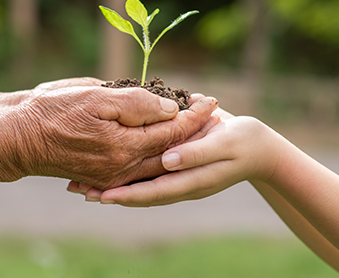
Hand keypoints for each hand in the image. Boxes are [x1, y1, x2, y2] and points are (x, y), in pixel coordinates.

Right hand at [0, 86, 217, 189]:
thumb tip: (170, 109)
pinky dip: (158, 156)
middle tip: (214, 116)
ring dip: (180, 145)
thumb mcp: (96, 96)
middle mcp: (123, 168)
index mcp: (125, 146)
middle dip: (195, 132)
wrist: (18, 139)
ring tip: (197, 129)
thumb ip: (137, 104)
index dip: (195, 114)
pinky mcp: (103, 178)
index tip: (212, 101)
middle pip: (172, 151)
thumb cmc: (53, 111)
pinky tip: (165, 145)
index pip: (173, 130)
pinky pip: (140, 170)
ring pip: (158, 162)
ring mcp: (113, 176)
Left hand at [72, 114, 284, 205]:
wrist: (261, 147)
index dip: (126, 195)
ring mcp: (178, 176)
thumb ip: (196, 153)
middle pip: (139, 193)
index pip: (152, 193)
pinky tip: (108, 165)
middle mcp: (180, 183)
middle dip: (109, 192)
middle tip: (78, 190)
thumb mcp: (222, 143)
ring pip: (139, 184)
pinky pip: (147, 172)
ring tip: (83, 181)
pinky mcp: (177, 165)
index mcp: (191, 182)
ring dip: (112, 183)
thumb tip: (166, 162)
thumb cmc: (244, 142)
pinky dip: (125, 171)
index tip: (100, 197)